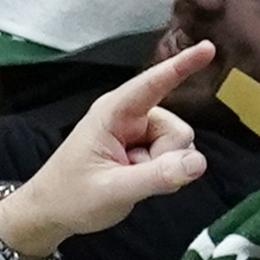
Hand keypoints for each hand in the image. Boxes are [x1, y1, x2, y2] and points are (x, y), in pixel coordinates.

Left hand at [0, 43, 212, 259]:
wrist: (51, 213)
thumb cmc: (71, 197)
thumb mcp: (112, 191)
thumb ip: (156, 177)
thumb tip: (198, 162)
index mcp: (113, 113)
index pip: (153, 84)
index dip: (182, 65)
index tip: (208, 47)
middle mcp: (130, 115)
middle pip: (178, 131)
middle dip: (165, 159)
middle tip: (129, 178)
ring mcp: (139, 130)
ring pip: (180, 146)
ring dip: (162, 168)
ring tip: (128, 179)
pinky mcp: (145, 146)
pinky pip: (175, 157)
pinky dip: (163, 173)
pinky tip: (136, 180)